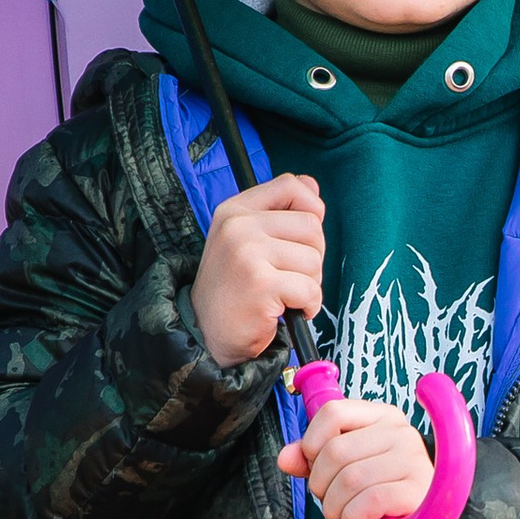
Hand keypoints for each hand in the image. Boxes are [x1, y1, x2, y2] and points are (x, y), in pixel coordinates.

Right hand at [191, 176, 324, 367]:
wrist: (205, 334)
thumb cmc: (234, 289)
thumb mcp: (246, 241)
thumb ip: (278, 211)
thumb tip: (313, 184)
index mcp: (235, 210)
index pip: (292, 185)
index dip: (311, 209)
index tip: (301, 237)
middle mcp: (238, 226)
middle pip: (312, 226)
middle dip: (312, 257)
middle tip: (287, 277)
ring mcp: (247, 253)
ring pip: (314, 260)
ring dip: (309, 285)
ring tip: (282, 295)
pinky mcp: (260, 283)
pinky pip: (311, 289)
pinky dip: (308, 306)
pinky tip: (286, 311)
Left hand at [279, 395, 437, 518]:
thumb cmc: (380, 491)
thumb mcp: (345, 469)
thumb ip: (313, 459)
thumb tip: (285, 458)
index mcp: (381, 417)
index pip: (332, 412)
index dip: (311, 443)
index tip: (316, 467)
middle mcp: (401, 432)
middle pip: (336, 451)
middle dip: (321, 485)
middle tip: (331, 502)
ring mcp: (412, 460)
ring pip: (349, 480)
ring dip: (334, 509)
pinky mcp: (417, 491)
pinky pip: (369, 503)